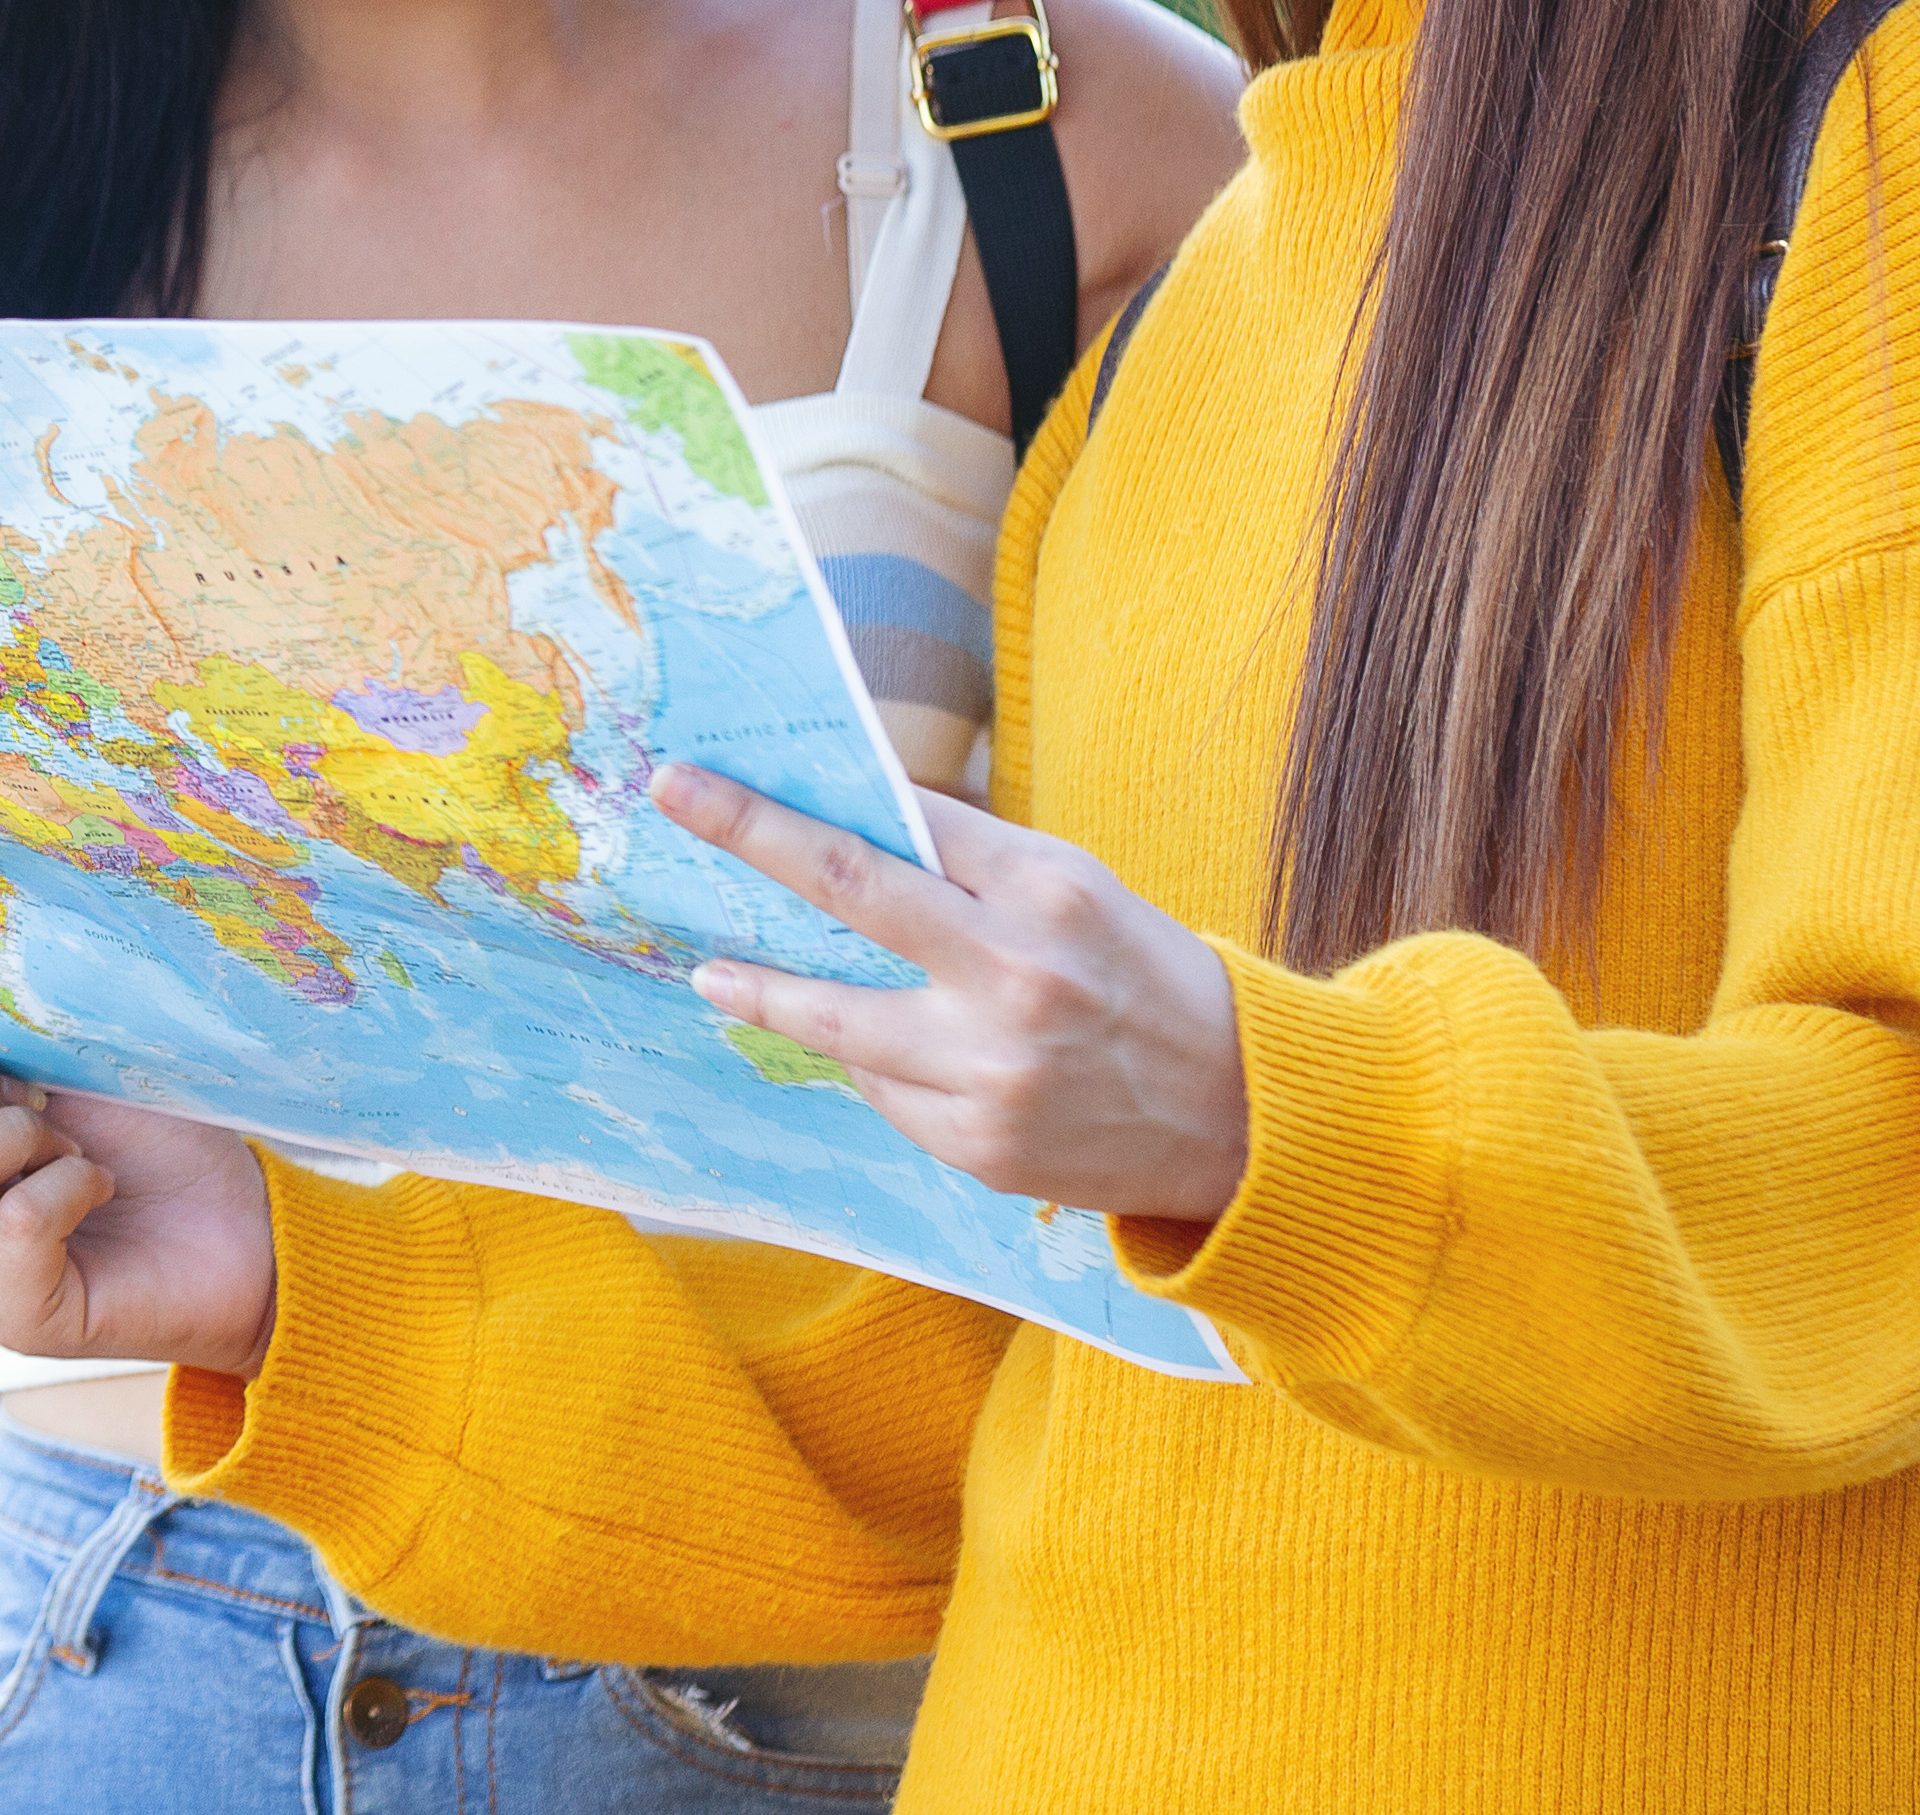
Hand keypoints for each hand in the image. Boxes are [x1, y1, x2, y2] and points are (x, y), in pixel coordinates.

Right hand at [0, 916, 277, 1371]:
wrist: (242, 1228)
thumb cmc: (156, 1140)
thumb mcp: (74, 1059)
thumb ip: (5, 1025)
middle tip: (30, 1094)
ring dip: (18, 1137)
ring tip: (72, 1151)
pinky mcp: (10, 1317)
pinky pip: (14, 1221)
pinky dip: (69, 1186)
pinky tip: (99, 1192)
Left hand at [657, 770, 1253, 1228]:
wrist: (1245, 1118)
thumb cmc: (1149, 980)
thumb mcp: (1080, 892)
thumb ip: (975, 864)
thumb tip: (856, 821)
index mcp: (1046, 889)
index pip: (897, 822)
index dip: (799, 797)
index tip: (713, 774)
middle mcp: (1014, 972)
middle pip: (848, 888)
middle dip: (749, 834)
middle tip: (674, 796)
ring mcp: (990, 1069)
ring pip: (837, 1018)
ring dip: (765, 987)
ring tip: (714, 971)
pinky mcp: (977, 1146)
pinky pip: (884, 1090)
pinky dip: (871, 1061)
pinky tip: (876, 1048)